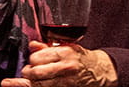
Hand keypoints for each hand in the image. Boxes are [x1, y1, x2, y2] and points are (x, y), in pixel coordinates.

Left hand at [0, 41, 116, 86]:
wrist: (100, 70)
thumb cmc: (82, 58)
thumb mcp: (66, 47)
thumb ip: (47, 47)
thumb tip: (32, 45)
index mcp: (64, 53)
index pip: (37, 58)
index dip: (32, 59)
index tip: (34, 60)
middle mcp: (65, 67)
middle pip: (36, 72)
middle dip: (29, 72)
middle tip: (29, 71)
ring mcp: (66, 81)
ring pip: (39, 84)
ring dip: (34, 81)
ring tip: (35, 78)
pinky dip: (42, 86)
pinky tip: (44, 83)